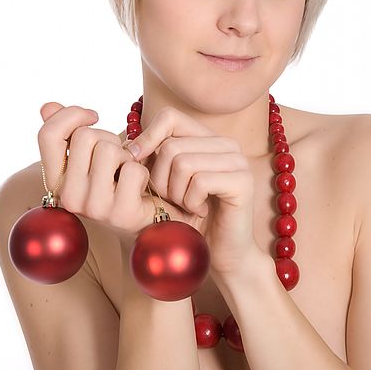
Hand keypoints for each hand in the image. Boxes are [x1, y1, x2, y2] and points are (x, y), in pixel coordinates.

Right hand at [37, 102, 155, 248]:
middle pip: (84, 136)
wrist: (148, 218)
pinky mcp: (121, 213)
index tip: (94, 115)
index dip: (71, 115)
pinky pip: (133, 169)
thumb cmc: (119, 180)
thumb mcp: (92, 155)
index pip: (47, 135)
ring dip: (127, 154)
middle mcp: (68, 197)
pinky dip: (143, 170)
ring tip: (127, 170)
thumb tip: (47, 107)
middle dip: (109, 137)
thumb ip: (69, 132)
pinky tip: (140, 185)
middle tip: (118, 156)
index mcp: (56, 181)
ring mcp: (94, 207)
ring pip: (109, 149)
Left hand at [124, 106, 261, 277]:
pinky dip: (191, 202)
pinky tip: (200, 211)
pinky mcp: (243, 181)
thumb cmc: (188, 218)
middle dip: (159, 179)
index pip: (169, 116)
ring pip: (182, 162)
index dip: (147, 138)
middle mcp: (226, 144)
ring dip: (175, 193)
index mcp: (208, 138)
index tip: (136, 162)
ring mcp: (238, 161)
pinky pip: (199, 181)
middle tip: (171, 200)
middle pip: (170, 145)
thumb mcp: (164, 183)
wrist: (218, 253)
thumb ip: (152, 158)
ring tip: (186, 205)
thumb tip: (128, 145)